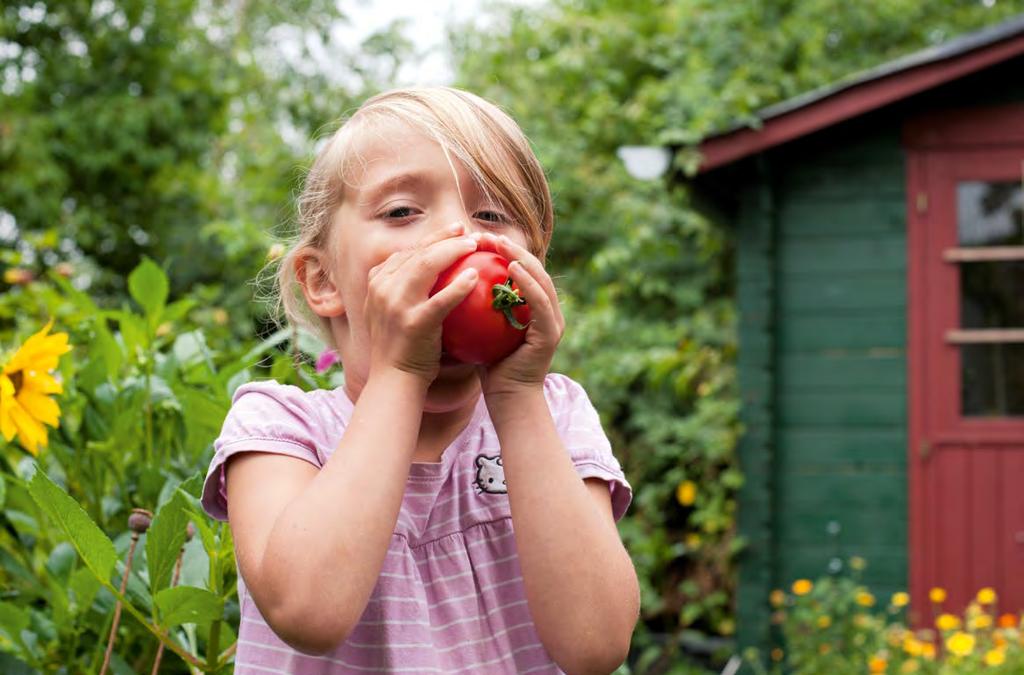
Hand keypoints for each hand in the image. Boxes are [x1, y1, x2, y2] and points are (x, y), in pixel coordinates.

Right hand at [365, 224, 479, 383]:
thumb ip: (404, 287)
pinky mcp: (413, 323)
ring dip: (454, 251)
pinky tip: (475, 276)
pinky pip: (440, 299)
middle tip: (472, 234)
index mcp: (377, 282)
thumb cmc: (403, 346)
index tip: (457, 231)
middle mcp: (383, 288)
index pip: (409, 251)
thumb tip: (434, 266)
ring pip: (427, 266)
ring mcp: (395, 305)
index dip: (435, 237)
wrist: (394, 380)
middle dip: (447, 238)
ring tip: (476, 246)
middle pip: (419, 252)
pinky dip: (458, 286)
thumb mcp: (393, 310)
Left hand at [475, 233, 564, 397]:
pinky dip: (527, 283)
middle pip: (532, 268)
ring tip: (499, 242)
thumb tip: (445, 281)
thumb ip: (473, 308)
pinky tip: (511, 268)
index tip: (477, 239)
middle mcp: (546, 310)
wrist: (508, 400)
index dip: (502, 251)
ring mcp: (552, 321)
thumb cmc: (489, 368)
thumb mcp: (479, 330)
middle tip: (486, 234)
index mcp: (531, 307)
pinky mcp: (551, 333)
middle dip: (511, 247)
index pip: (519, 271)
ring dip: (520, 257)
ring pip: (540, 279)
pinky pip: (540, 301)